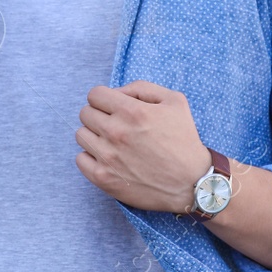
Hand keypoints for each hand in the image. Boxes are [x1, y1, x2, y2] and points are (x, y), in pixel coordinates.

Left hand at [75, 81, 211, 212]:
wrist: (192, 182)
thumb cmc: (184, 139)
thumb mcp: (174, 101)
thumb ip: (142, 88)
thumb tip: (117, 92)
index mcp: (132, 111)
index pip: (94, 95)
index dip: (105, 98)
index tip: (114, 107)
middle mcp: (116, 132)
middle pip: (85, 113)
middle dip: (99, 114)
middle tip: (115, 124)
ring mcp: (107, 157)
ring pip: (80, 135)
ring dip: (94, 135)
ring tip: (111, 142)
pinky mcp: (103, 178)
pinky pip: (80, 159)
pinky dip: (91, 157)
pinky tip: (108, 158)